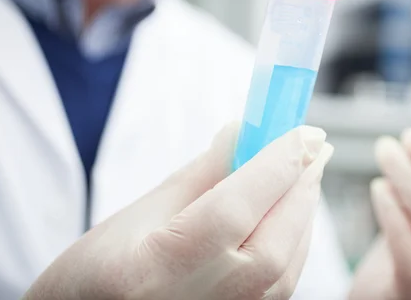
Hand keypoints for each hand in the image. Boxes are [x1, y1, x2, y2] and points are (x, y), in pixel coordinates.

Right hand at [24, 124, 333, 299]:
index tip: (305, 131)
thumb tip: (244, 132)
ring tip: (306, 170)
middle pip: (275, 239)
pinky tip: (293, 211)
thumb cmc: (96, 270)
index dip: (277, 164)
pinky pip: (283, 280)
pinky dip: (295, 239)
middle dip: (301, 184)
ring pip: (288, 262)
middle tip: (314, 145)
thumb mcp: (140, 212)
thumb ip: (201, 174)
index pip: (236, 207)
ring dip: (303, 210)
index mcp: (163, 267)